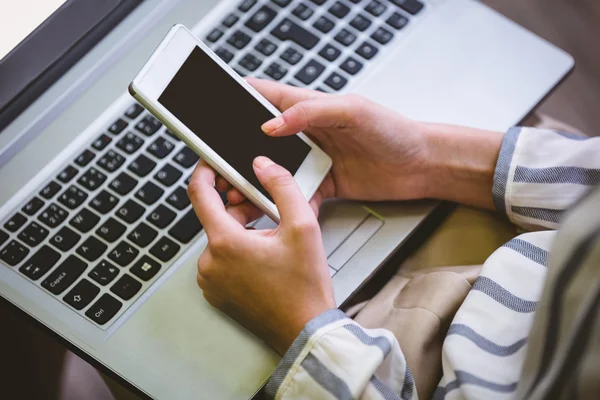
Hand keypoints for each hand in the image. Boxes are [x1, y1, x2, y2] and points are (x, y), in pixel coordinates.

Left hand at [188, 157, 334, 354]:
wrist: (304, 330)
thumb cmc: (303, 288)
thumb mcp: (302, 227)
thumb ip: (282, 186)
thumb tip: (263, 166)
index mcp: (225, 242)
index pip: (199, 193)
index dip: (205, 171)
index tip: (212, 163)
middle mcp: (210, 262)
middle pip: (216, 217)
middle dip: (238, 205)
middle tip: (266, 207)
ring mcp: (211, 280)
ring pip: (220, 239)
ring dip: (240, 230)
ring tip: (271, 239)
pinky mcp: (216, 293)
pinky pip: (220, 260)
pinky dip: (237, 252)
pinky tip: (263, 257)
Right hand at [220, 78, 503, 210]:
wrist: (422, 166)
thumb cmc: (393, 131)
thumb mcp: (352, 111)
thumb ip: (310, 112)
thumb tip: (271, 124)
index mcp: (308, 107)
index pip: (264, 96)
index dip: (236, 100)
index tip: (212, 113)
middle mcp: (306, 133)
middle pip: (259, 140)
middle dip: (237, 153)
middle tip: (219, 167)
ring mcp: (313, 160)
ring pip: (273, 171)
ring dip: (255, 183)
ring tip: (238, 195)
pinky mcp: (322, 184)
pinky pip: (294, 196)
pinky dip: (282, 205)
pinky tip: (272, 213)